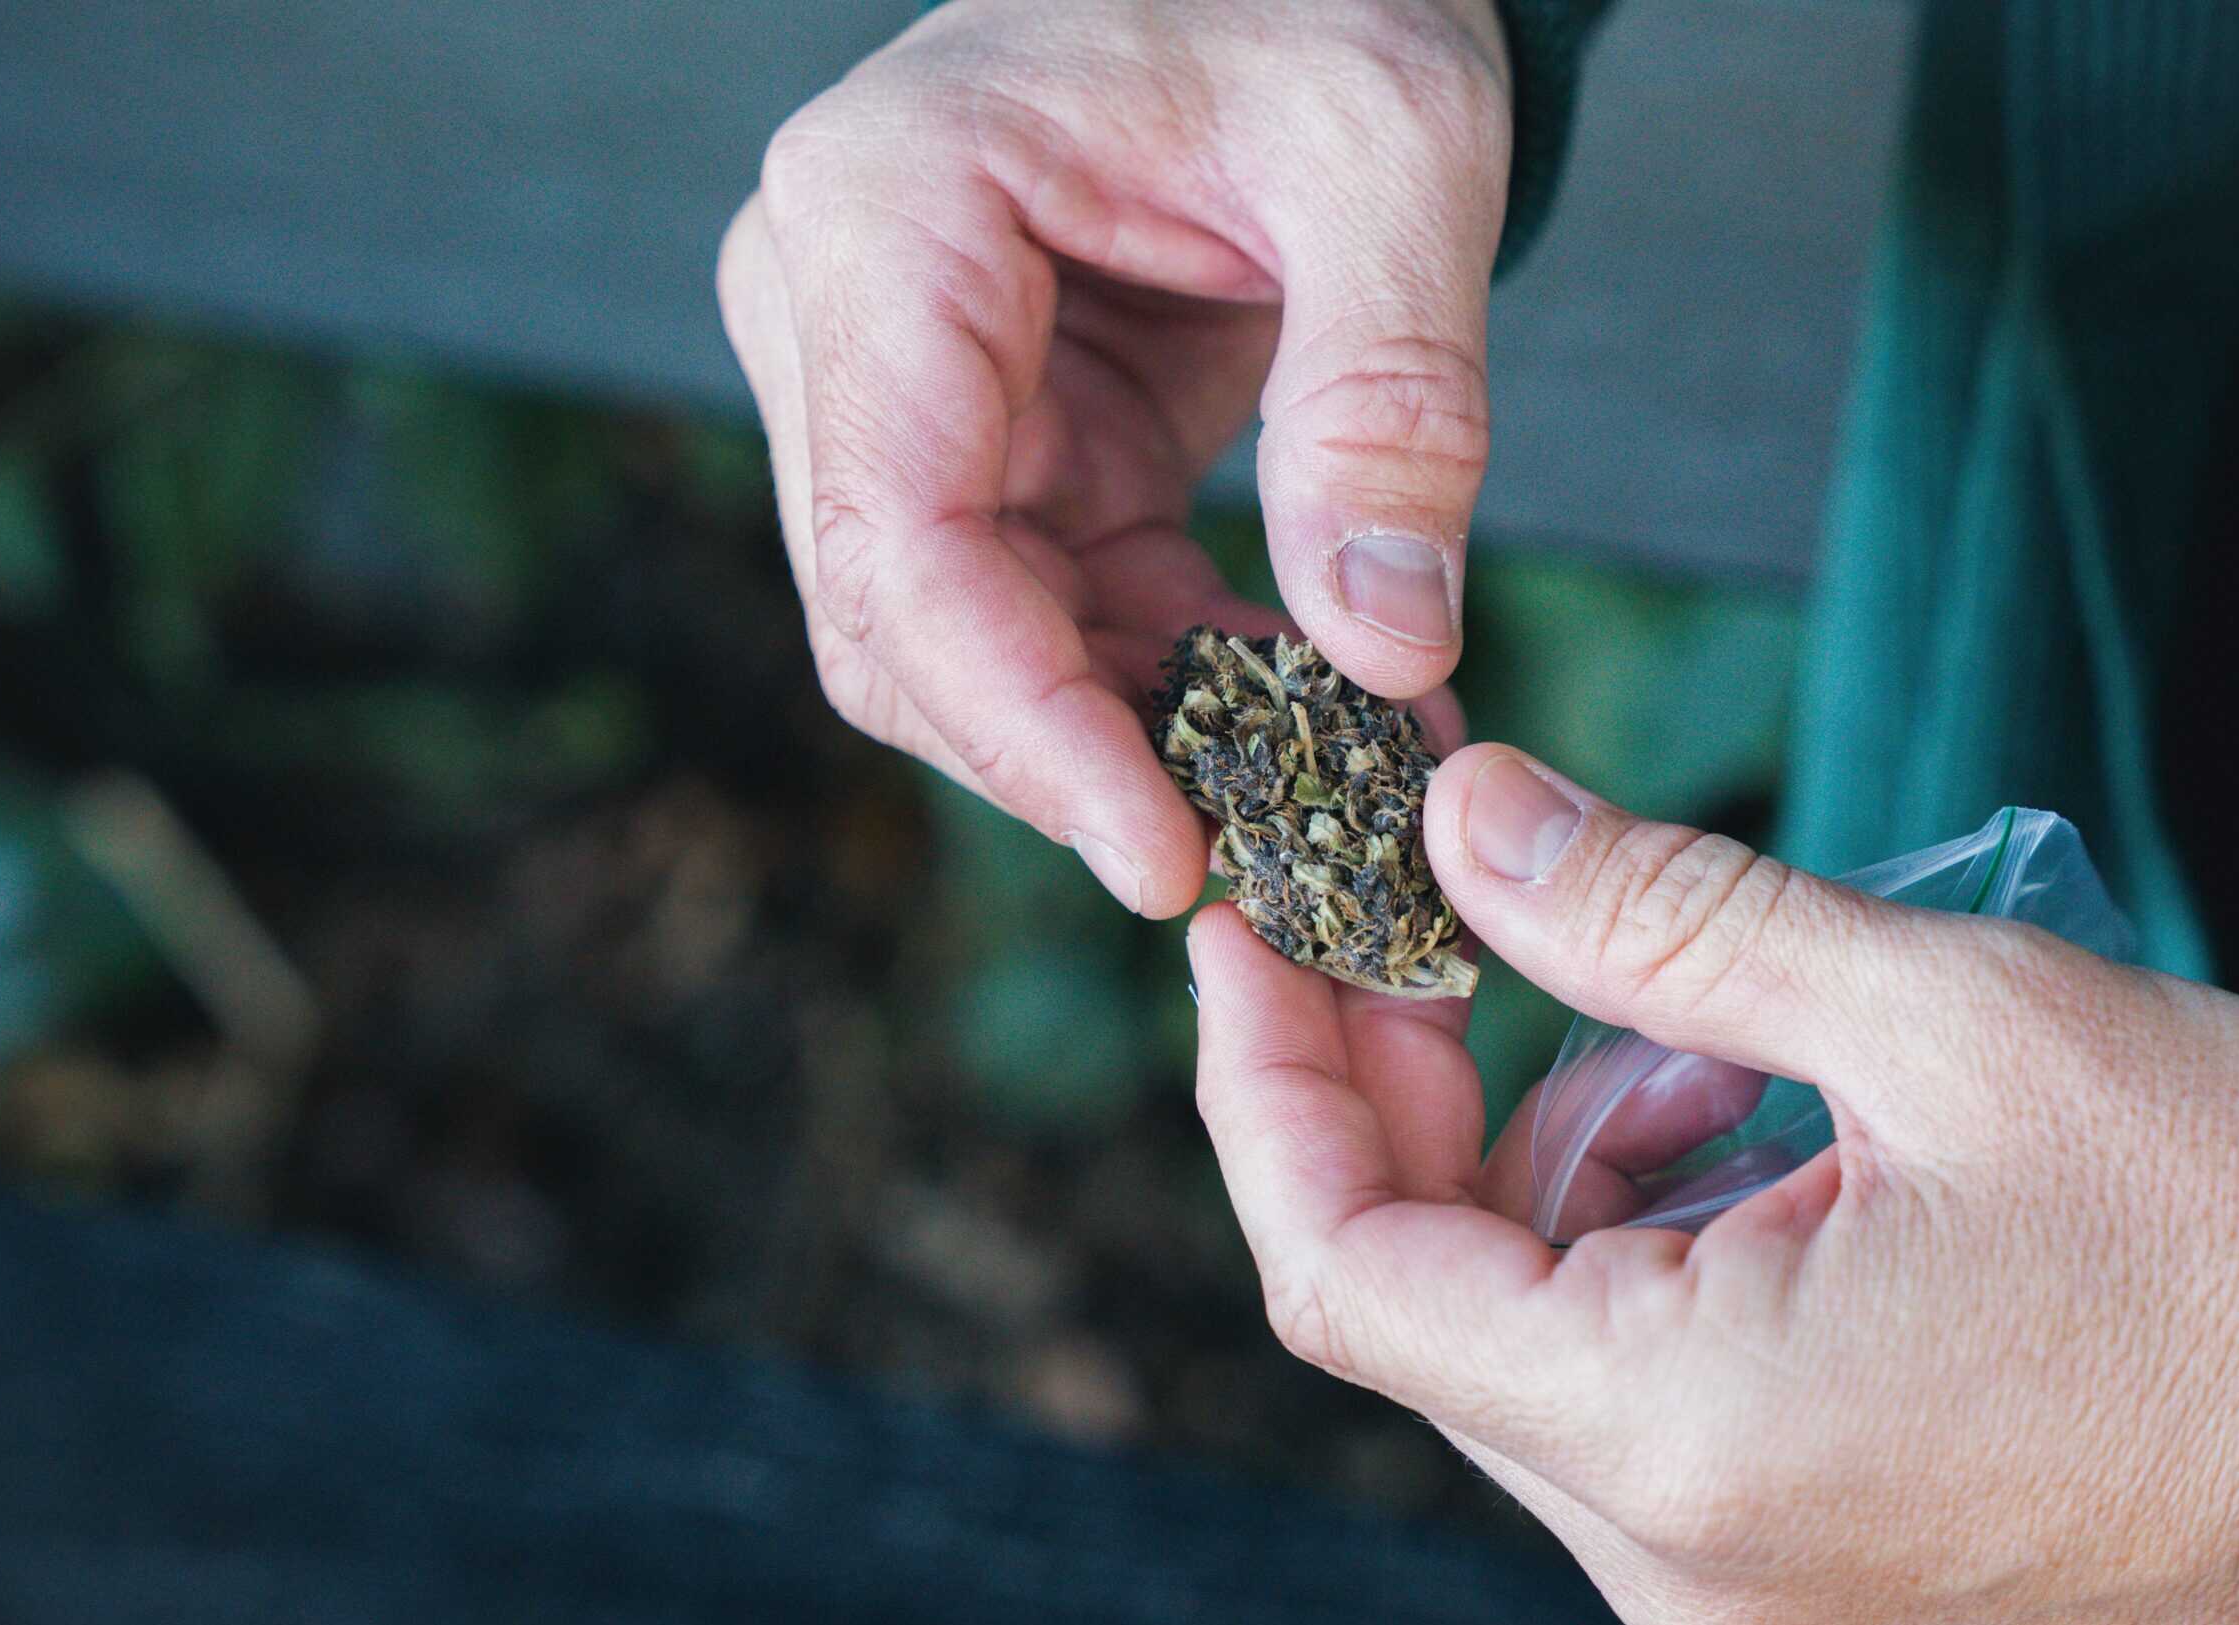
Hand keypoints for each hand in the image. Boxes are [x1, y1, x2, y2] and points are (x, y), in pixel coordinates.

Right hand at [717, 0, 1508, 914]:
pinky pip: (1045, 607)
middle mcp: (842, 305)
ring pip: (964, 642)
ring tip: (1314, 776)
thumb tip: (1382, 652)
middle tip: (1261, 853)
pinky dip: (1161, 677)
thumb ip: (1389, 397)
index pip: (900, 539)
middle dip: (1074, 754)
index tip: (1164, 856)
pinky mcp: (982, 431)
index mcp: (890, 214)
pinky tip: (1300, 703)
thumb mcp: (1396, 155)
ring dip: (1128, 731)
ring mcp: (896, 376)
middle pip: (902, 623)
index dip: (1023, 726)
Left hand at [1188, 742, 2238, 1624]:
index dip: (1267, 1081)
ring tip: (1684, 1018)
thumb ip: (1664, 915)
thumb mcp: (1945, 1012)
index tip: (1248, 924)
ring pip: (1504, 1317)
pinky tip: (1736, 1115)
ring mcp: (1717, 1560)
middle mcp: (1666, 1543)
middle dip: (1399, 1084)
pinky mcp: (1774, 1536)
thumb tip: (1465, 821)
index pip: (1343, 1267)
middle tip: (1442, 901)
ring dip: (1534, 1139)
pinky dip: (1620, 1214)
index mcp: (1682, 1433)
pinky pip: (1607, 1363)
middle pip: (1408, 1290)